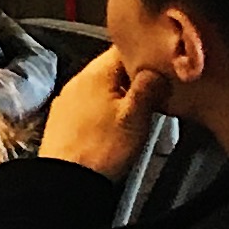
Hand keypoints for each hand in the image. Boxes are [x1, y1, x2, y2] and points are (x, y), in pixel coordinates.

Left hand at [38, 47, 170, 179]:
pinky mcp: (64, 117)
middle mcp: (78, 80)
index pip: (124, 47)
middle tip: (159, 89)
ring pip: (102, 85)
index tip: (164, 63)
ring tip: (141, 108)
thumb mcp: (136, 116)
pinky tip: (117, 122)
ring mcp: (68, 98)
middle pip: (113, 66)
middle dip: (136, 75)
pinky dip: (106, 106)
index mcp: (96, 73)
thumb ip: (149, 86)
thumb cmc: (103, 149)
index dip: (147, 52)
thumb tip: (157, 69)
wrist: (66, 181)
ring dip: (121, 92)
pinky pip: (91, 102)